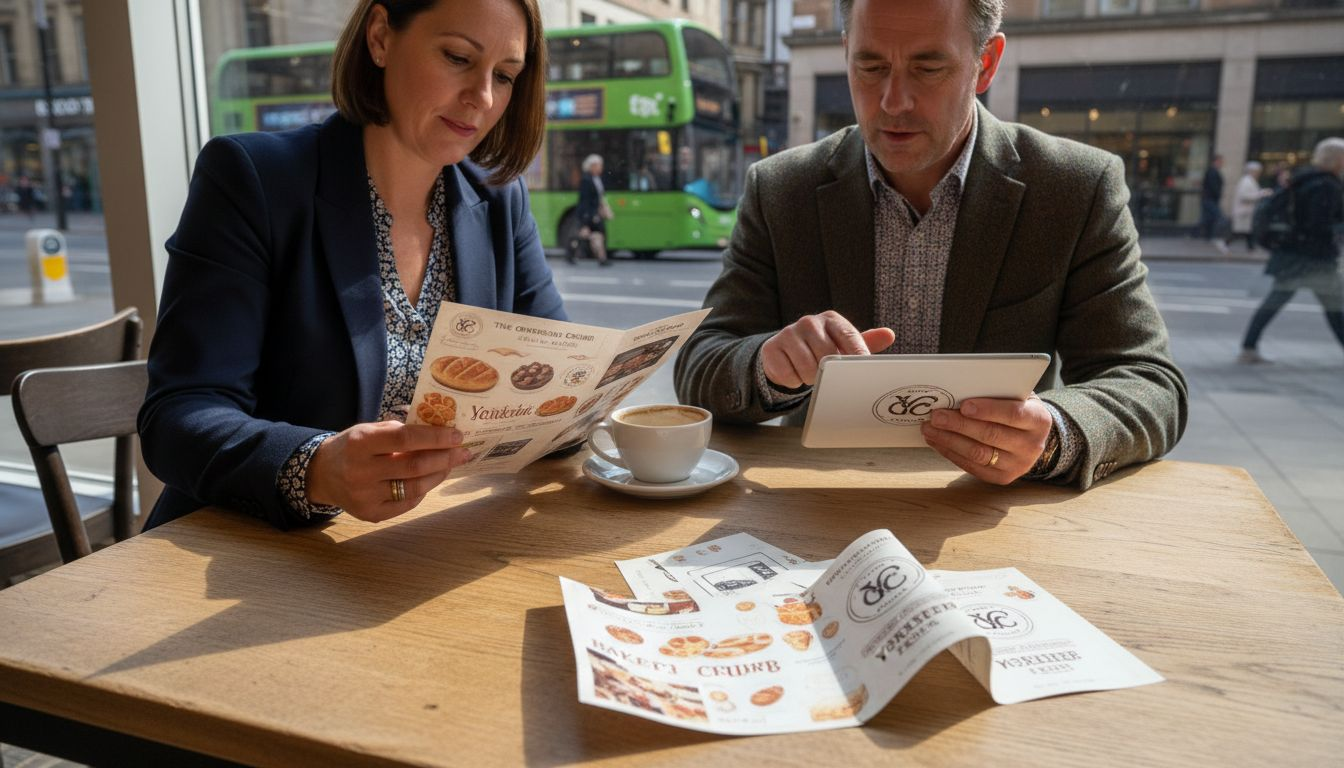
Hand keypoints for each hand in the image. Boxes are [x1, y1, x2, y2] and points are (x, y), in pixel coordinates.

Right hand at [306, 421, 469, 521]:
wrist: (322, 474)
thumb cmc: (352, 447)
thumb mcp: (368, 429)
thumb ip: (400, 430)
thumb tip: (440, 429)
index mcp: (360, 442)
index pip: (405, 438)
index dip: (435, 437)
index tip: (457, 435)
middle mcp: (360, 470)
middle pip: (414, 466)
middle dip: (445, 458)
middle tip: (463, 452)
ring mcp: (365, 496)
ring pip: (414, 487)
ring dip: (439, 475)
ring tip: (451, 464)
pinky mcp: (370, 514)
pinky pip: (406, 503)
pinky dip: (423, 490)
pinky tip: (430, 479)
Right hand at [760, 310, 895, 388]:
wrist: (783, 351)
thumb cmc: (820, 348)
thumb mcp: (842, 344)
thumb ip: (865, 341)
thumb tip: (889, 334)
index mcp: (831, 319)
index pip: (850, 337)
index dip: (858, 357)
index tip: (861, 373)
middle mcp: (809, 322)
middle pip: (828, 357)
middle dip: (830, 373)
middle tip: (826, 374)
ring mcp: (788, 333)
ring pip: (808, 369)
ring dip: (811, 379)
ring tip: (810, 374)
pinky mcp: (772, 348)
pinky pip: (789, 375)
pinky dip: (794, 381)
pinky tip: (794, 373)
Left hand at [919, 394, 1053, 483]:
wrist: (1031, 436)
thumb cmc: (1017, 408)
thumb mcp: (1016, 396)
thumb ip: (997, 393)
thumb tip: (959, 390)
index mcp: (1038, 420)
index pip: (1013, 414)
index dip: (988, 410)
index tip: (964, 405)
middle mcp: (1032, 446)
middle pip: (991, 435)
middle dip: (959, 425)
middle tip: (936, 416)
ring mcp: (1018, 465)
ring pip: (978, 453)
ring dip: (949, 440)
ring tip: (929, 428)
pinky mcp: (1002, 478)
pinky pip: (972, 466)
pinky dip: (950, 452)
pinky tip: (936, 441)